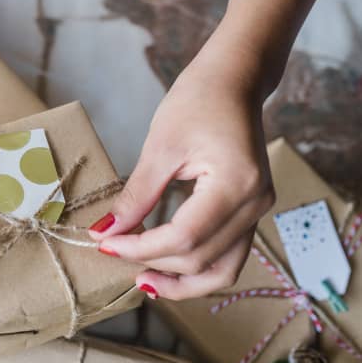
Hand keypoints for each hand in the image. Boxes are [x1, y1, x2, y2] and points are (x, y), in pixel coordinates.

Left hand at [89, 55, 274, 299]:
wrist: (234, 81)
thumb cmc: (198, 100)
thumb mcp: (160, 147)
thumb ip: (136, 196)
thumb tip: (106, 231)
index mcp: (235, 184)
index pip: (184, 238)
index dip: (140, 248)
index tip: (106, 243)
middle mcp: (254, 205)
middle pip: (201, 259)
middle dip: (153, 262)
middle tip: (114, 250)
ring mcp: (257, 211)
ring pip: (221, 271)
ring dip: (180, 281)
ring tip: (141, 277)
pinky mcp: (250, 212)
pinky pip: (227, 257)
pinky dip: (196, 268)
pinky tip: (165, 266)